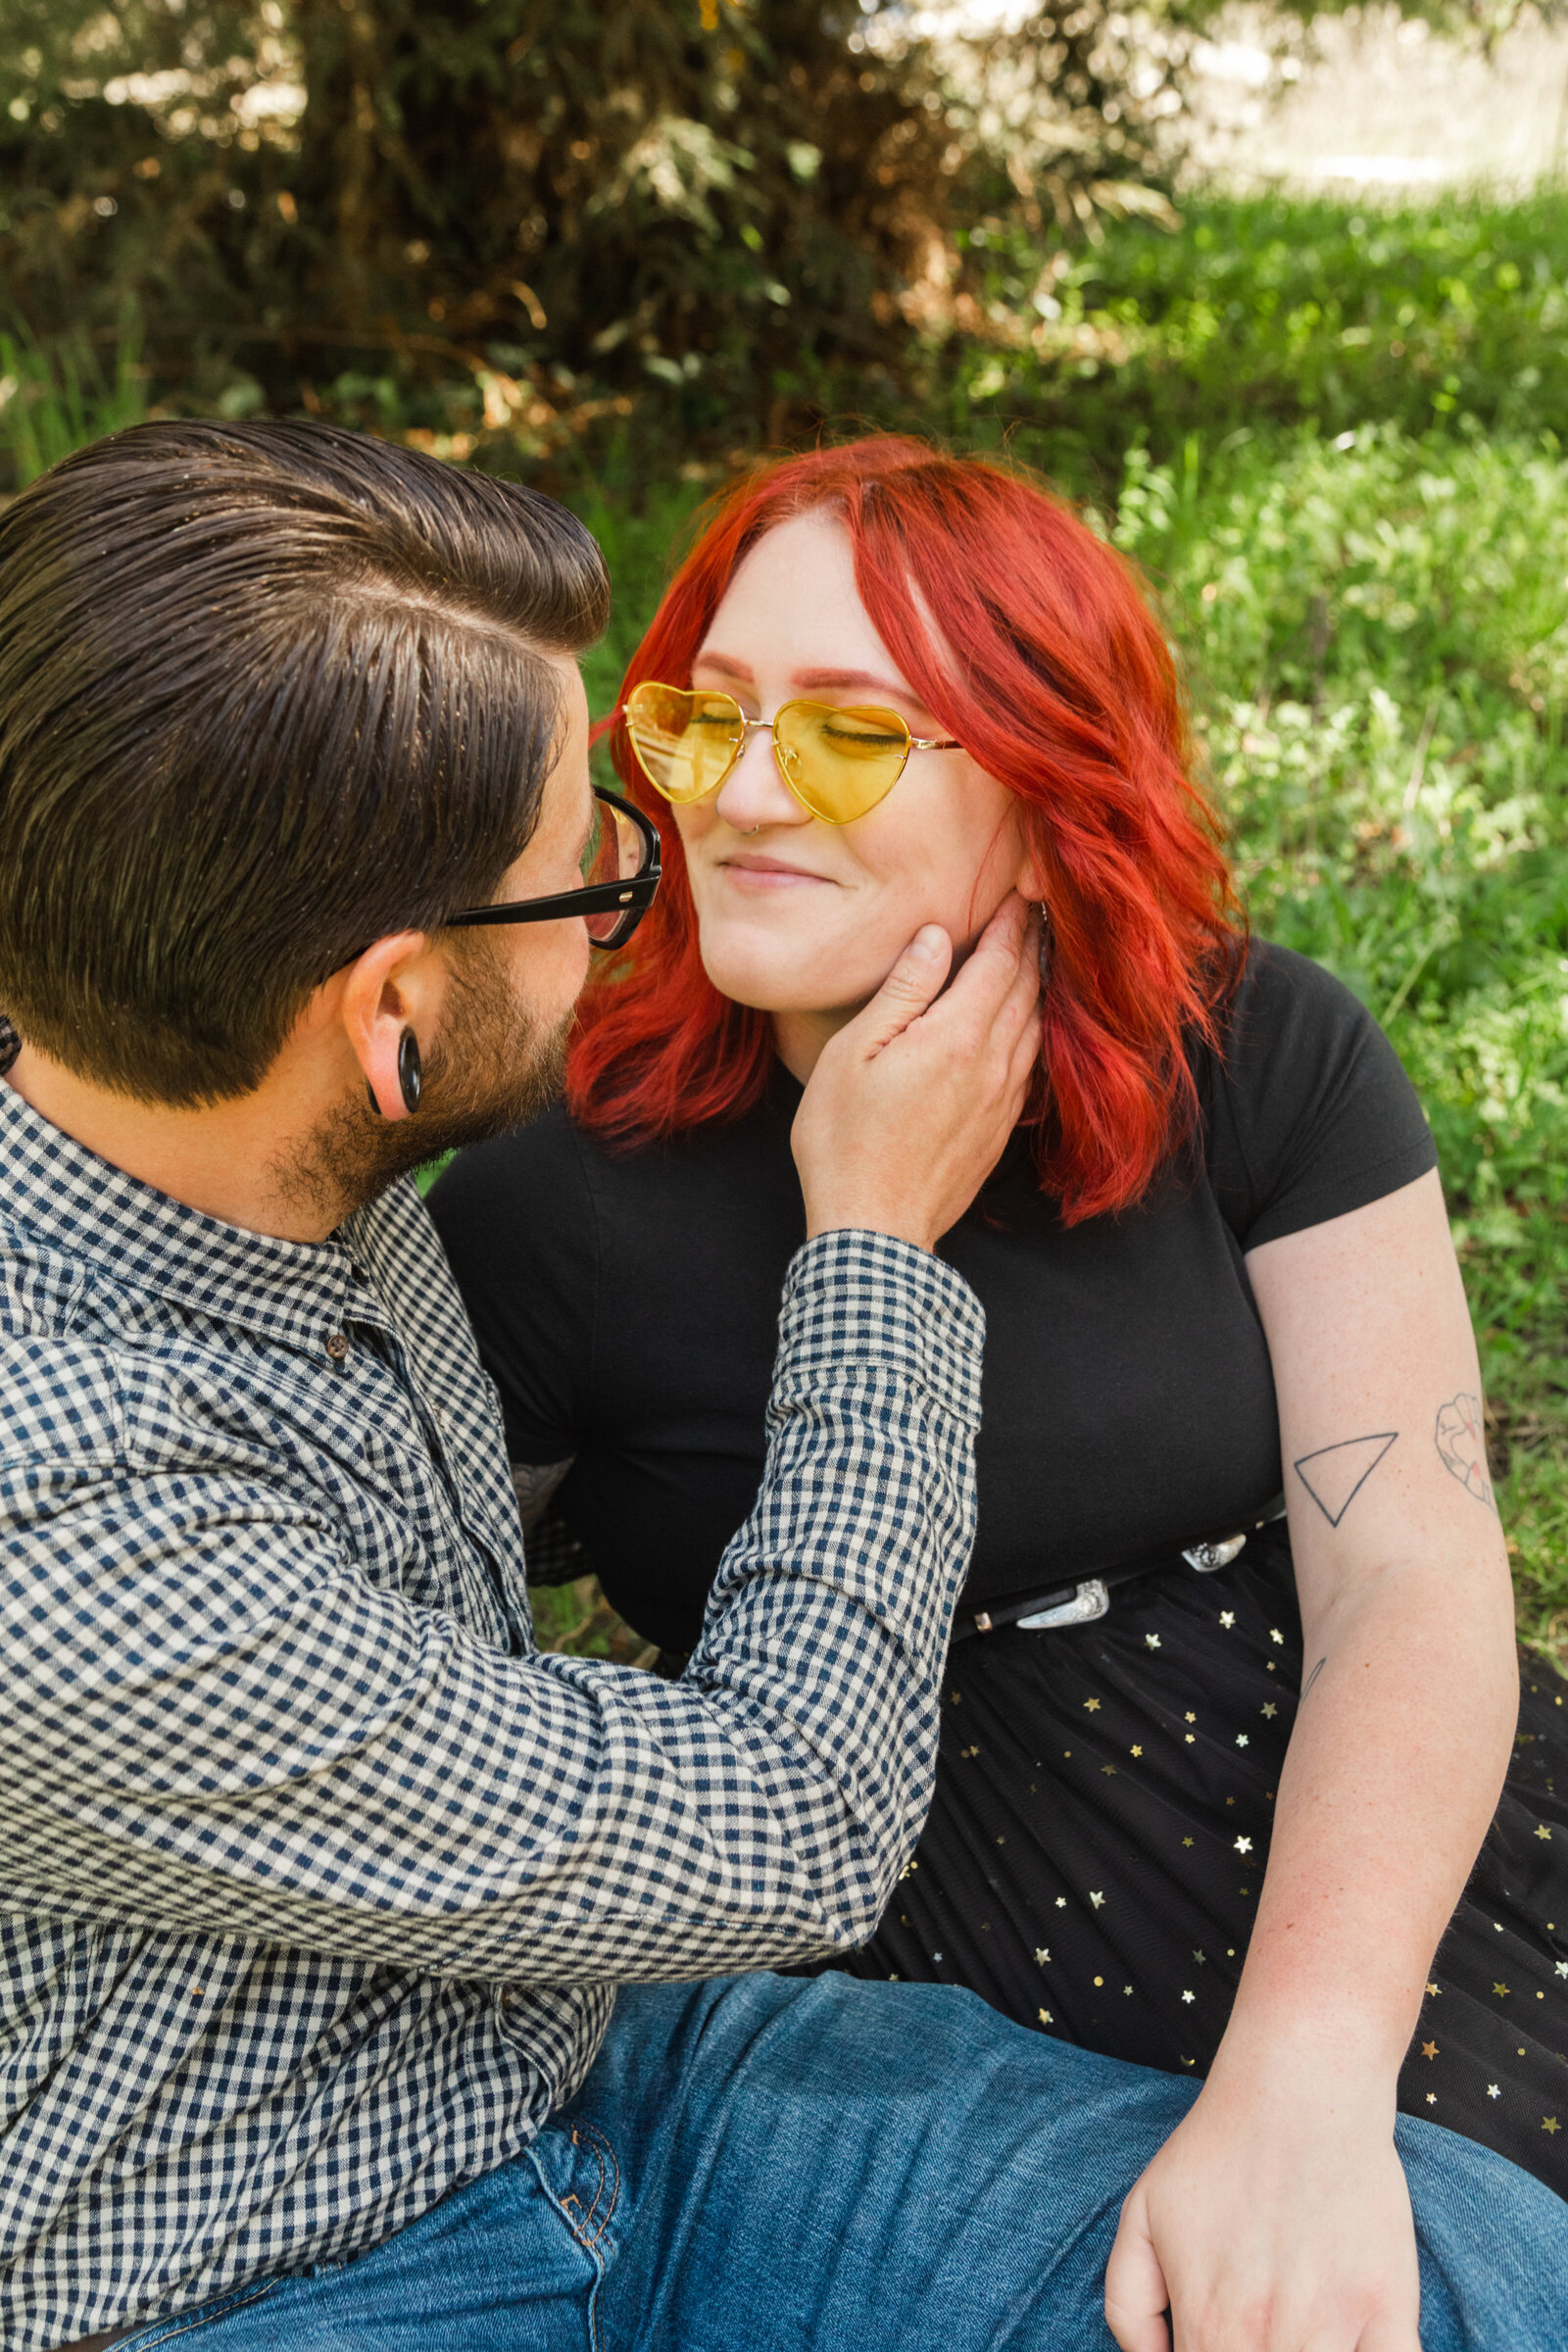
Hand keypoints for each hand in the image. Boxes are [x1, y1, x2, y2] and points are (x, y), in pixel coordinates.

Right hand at [792, 893, 1040, 1251]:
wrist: (874, 1228)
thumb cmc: (845, 1140)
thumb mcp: (852, 1054)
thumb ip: (902, 991)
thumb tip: (936, 939)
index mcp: (955, 1037)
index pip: (999, 962)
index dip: (1012, 924)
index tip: (1020, 893)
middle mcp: (992, 1064)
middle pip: (1027, 989)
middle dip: (1032, 946)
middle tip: (1037, 912)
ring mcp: (1002, 1100)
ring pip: (1035, 1026)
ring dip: (1038, 985)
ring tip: (1036, 956)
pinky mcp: (1001, 1129)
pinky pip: (1030, 1064)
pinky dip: (1033, 1029)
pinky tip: (1025, 1024)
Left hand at [1104, 2067, 1419, 2351]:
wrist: (1298, 2090)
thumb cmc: (1220, 2149)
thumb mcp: (1141, 2215)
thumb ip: (1130, 2304)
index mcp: (1209, 2329)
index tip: (1226, 2336)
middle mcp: (1268, 2341)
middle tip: (1266, 2323)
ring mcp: (1332, 2329)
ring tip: (1304, 2326)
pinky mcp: (1389, 2309)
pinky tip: (1355, 2339)